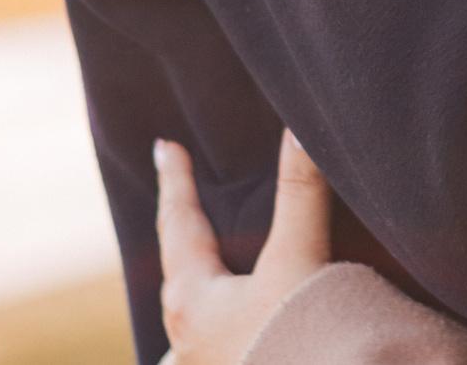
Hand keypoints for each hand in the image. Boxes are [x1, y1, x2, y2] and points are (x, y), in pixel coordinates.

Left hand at [155, 130, 331, 364]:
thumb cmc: (298, 338)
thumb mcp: (301, 259)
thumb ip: (301, 191)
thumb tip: (300, 124)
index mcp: (194, 301)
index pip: (179, 226)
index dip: (176, 183)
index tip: (164, 147)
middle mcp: (186, 343)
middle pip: (175, 282)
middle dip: (180, 245)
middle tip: (180, 214)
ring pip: (181, 338)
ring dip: (188, 313)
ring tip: (191, 303)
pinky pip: (204, 361)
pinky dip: (201, 351)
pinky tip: (226, 352)